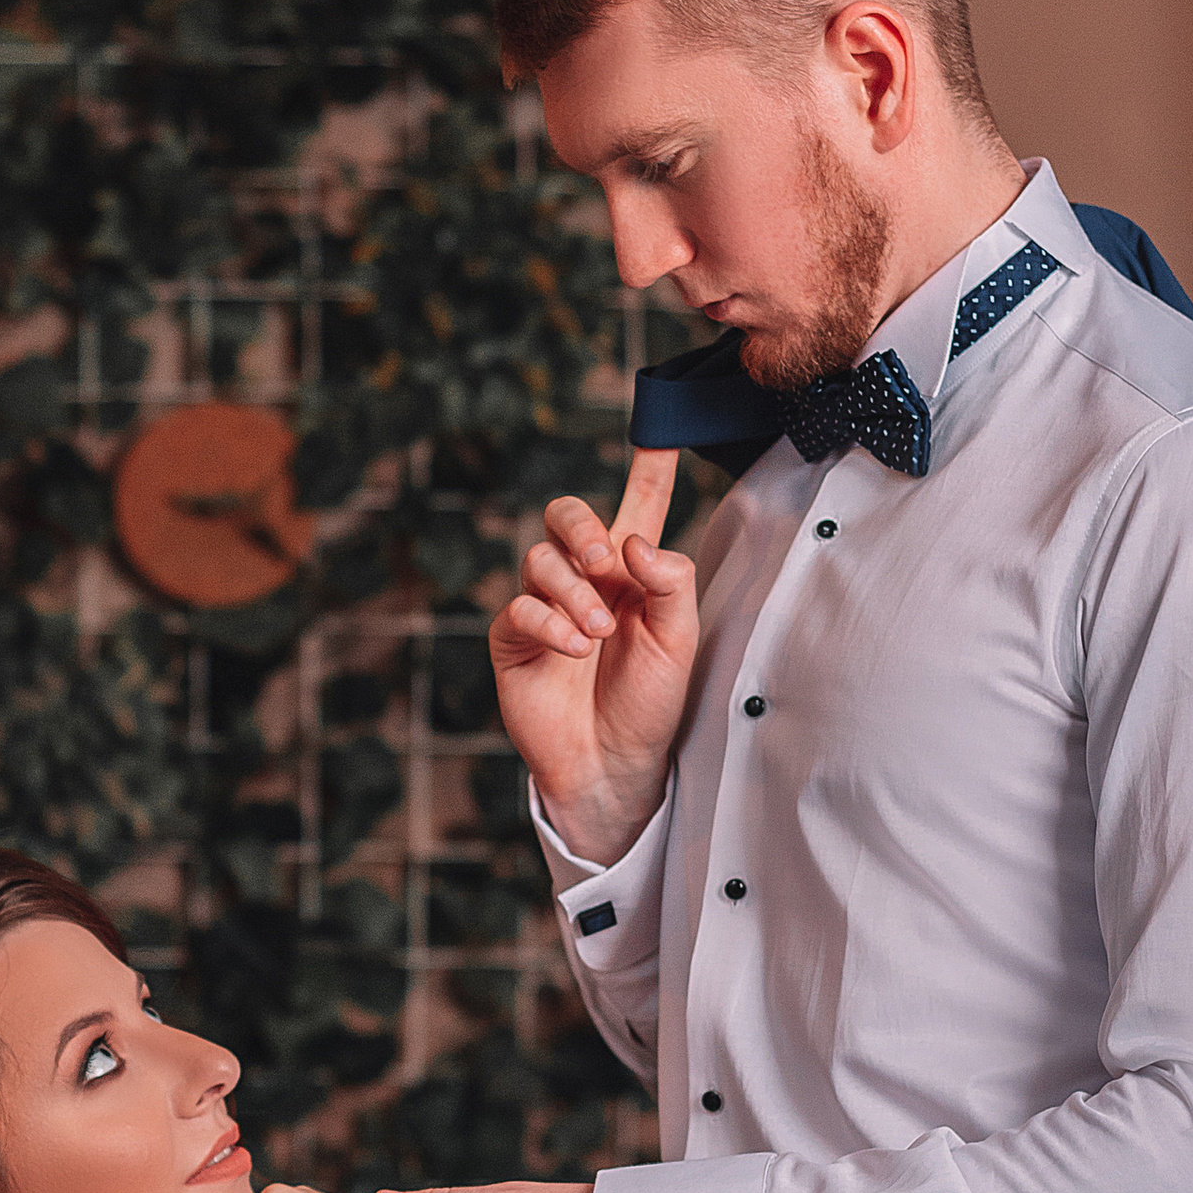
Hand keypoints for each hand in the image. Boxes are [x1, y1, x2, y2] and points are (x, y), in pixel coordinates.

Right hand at [492, 451, 697, 867]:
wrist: (614, 763)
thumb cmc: (649, 702)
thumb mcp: (679, 641)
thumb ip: (668, 583)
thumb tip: (632, 541)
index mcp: (631, 573)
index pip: (639, 506)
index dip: (649, 467)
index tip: (660, 430)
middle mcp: (584, 580)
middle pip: (565, 514)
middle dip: (581, 527)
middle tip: (605, 564)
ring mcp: (544, 607)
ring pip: (540, 560)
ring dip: (573, 591)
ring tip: (599, 633)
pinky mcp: (513, 640)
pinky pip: (519, 607)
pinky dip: (550, 622)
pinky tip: (574, 648)